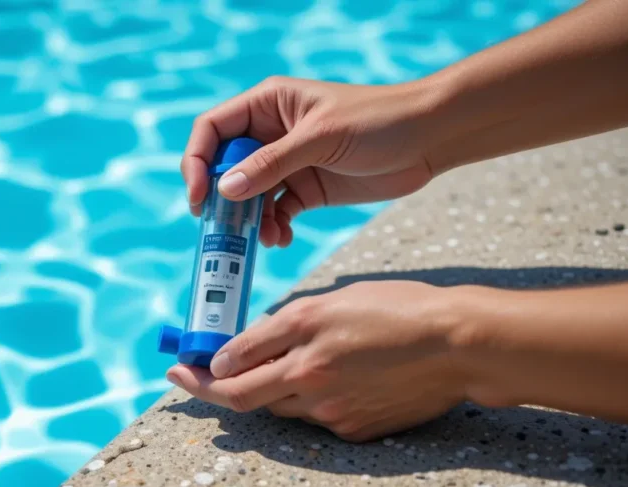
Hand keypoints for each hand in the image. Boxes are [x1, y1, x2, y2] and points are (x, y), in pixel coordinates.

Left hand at [166, 281, 470, 441]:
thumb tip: (237, 352)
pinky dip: (302, 401)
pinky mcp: (354, 430)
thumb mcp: (332, 302)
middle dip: (209, 390)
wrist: (458, 345)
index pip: (233, 365)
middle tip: (185, 378)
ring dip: (260, 392)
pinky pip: (312, 419)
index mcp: (303, 339)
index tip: (179, 368)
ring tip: (266, 368)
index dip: (200, 371)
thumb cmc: (398, 310)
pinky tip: (323, 379)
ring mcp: (332, 411)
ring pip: (277, 407)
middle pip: (243, 398)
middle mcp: (310, 379)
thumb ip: (281, 328)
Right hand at [181, 76, 439, 247]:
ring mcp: (287, 163)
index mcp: (267, 104)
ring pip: (248, 196)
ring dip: (249, 221)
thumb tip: (224, 190)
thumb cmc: (379, 121)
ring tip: (264, 238)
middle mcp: (270, 133)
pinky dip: (273, 229)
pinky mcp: (306, 189)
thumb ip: (271, 165)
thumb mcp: (320, 139)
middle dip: (222, 200)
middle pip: (224, 167)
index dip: (197, 161)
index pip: (212, 130)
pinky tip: (282, 239)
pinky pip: (275, 212)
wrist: (430, 138)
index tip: (200, 196)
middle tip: (223, 229)